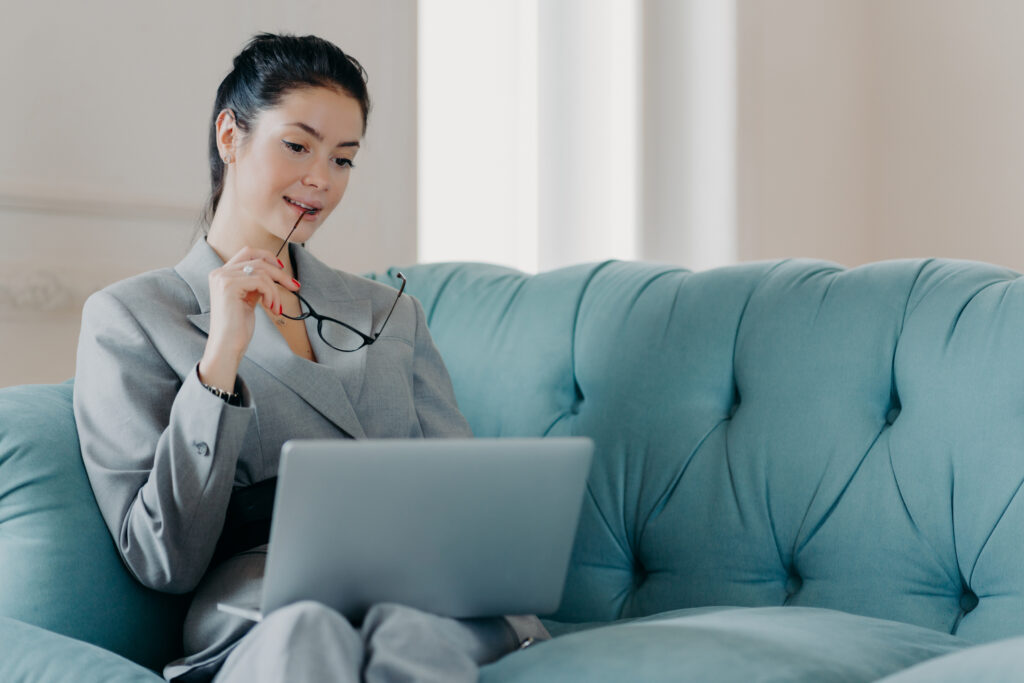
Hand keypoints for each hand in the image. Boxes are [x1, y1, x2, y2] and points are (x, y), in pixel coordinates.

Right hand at [198, 246, 300, 390]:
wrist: (227, 346)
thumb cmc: (238, 327)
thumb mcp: (248, 299)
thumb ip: (254, 283)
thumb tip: (274, 273)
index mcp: (222, 274)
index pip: (247, 252)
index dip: (267, 257)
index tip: (282, 269)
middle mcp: (219, 273)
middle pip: (257, 260)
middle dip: (279, 273)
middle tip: (295, 286)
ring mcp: (222, 278)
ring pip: (262, 272)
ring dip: (275, 290)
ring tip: (276, 307)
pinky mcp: (229, 286)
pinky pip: (261, 282)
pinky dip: (272, 294)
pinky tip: (271, 308)